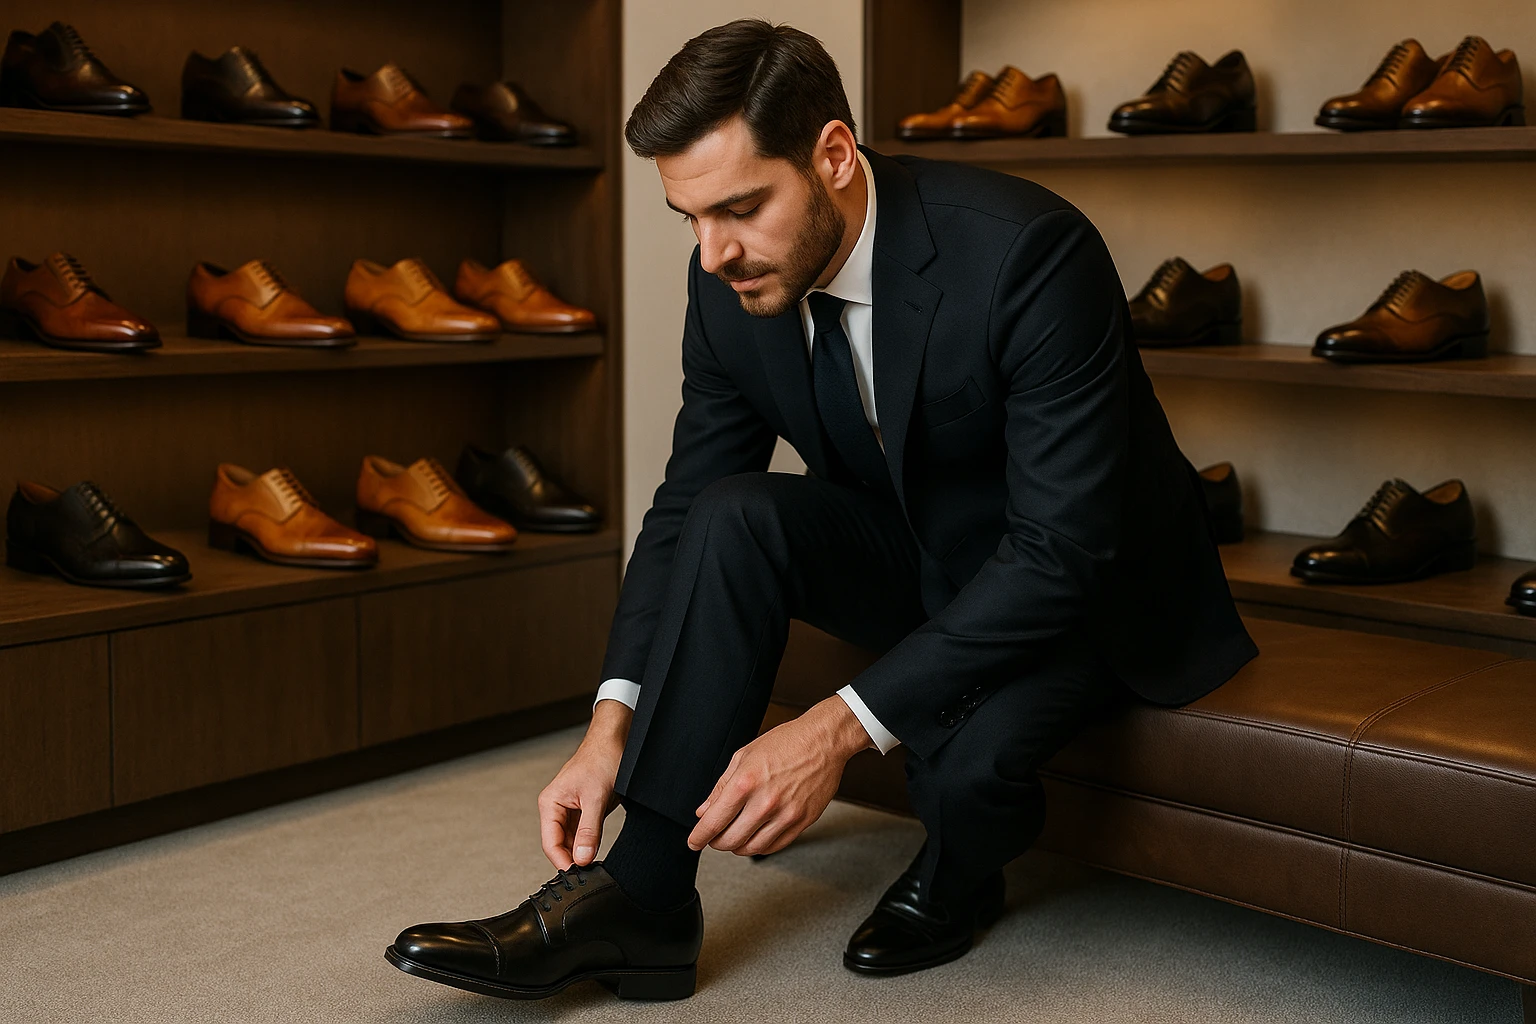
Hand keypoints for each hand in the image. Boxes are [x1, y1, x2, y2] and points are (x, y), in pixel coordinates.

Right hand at [538, 700, 631, 870]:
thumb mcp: (597, 798)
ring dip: (582, 854)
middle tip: (590, 875)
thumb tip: (582, 859)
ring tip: (595, 865)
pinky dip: (589, 845)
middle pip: (559, 846)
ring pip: (572, 842)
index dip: (563, 862)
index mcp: (550, 803)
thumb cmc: (602, 759)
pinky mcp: (584, 811)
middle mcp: (556, 808)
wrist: (616, 740)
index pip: (550, 843)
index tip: (579, 877)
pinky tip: (598, 853)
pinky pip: (583, 835)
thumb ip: (590, 830)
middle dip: (573, 860)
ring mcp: (570, 811)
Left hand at [688, 696, 873, 856]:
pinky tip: (755, 835)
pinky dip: (759, 846)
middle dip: (716, 842)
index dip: (698, 836)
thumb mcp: (744, 756)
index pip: (713, 821)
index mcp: (746, 782)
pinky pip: (774, 846)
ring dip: (737, 846)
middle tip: (714, 836)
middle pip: (730, 840)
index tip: (693, 842)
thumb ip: (721, 786)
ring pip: (751, 848)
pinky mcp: (802, 822)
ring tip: (735, 835)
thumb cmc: (786, 743)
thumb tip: (704, 810)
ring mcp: (785, 815)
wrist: (823, 741)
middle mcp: (765, 802)